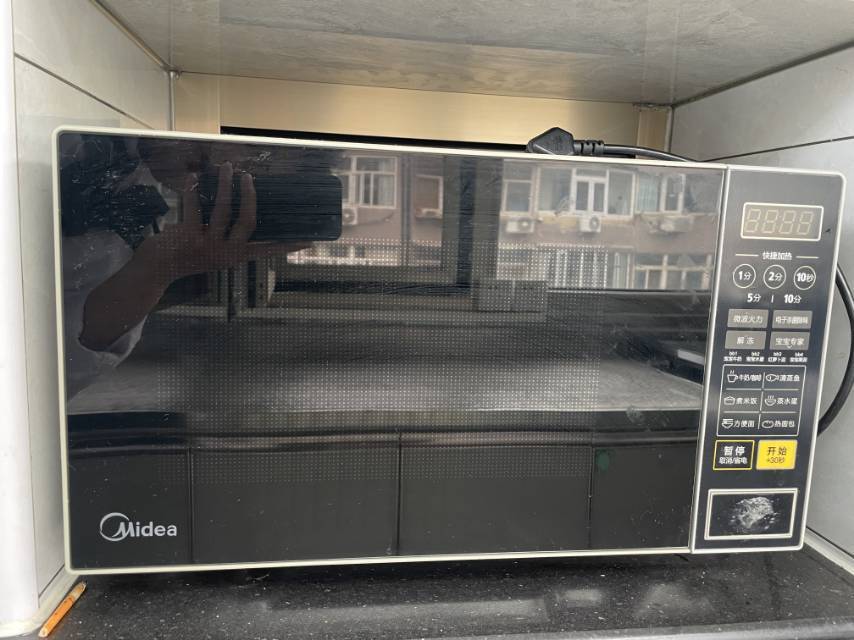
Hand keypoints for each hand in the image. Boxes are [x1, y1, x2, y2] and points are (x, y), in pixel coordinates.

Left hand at [137, 162, 308, 284]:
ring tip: (228, 168)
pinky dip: (192, 189)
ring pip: (223, 210)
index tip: (308, 241)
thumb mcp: (213, 251)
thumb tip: (242, 208)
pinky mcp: (188, 237)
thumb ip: (228, 236)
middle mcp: (226, 253)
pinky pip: (194, 207)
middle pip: (248, 221)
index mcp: (236, 257)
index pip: (267, 250)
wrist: (157, 269)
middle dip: (249, 196)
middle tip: (248, 176)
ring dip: (226, 185)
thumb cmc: (187, 255)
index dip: (287, 245)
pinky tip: (192, 176)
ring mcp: (207, 246)